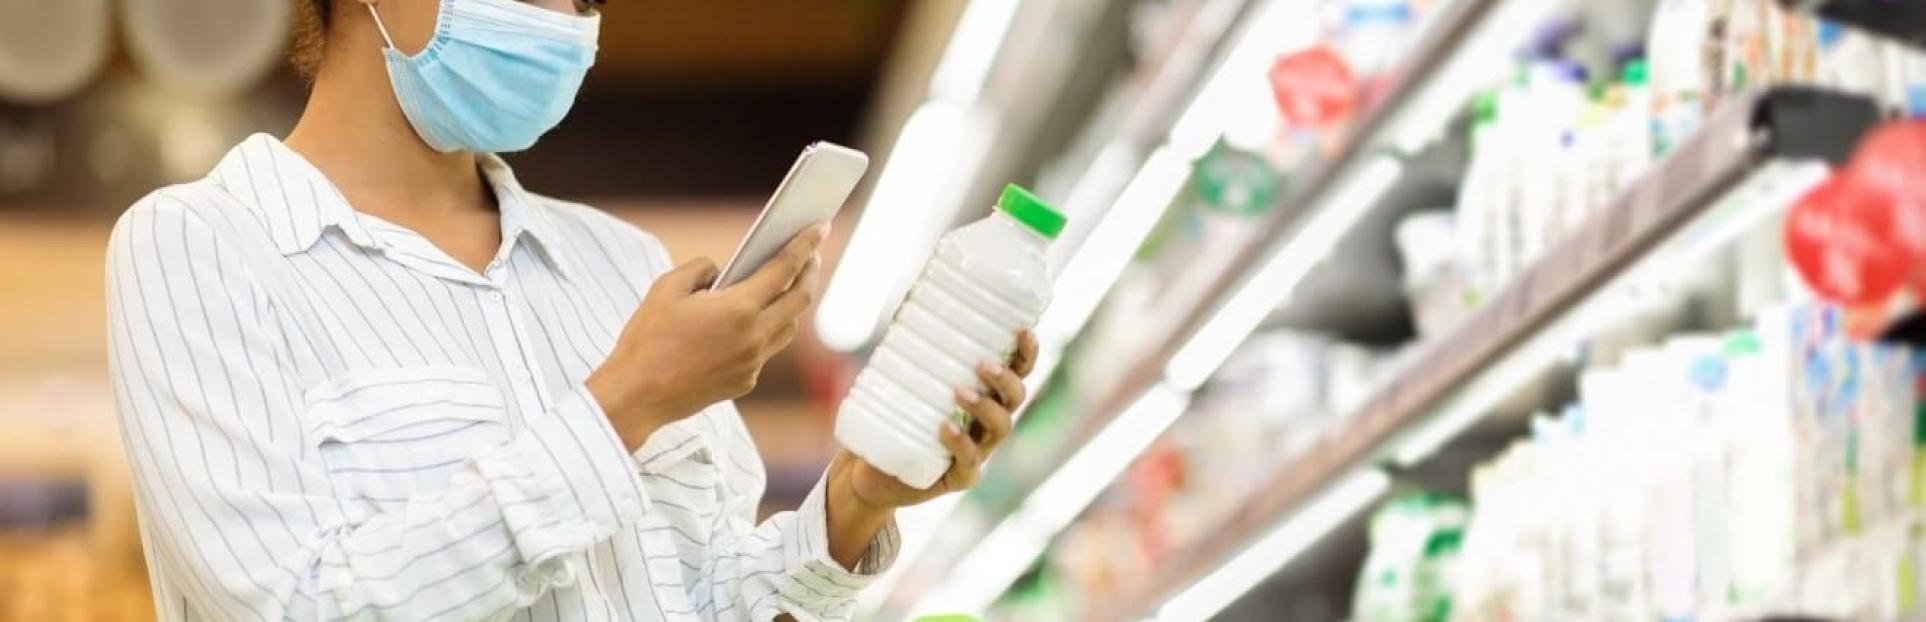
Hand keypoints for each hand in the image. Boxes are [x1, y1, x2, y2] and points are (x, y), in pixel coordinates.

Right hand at [587, 225, 825, 450]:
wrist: (637, 396)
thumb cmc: (648, 341)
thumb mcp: (666, 288)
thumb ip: (700, 269)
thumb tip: (721, 273)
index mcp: (738, 309)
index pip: (784, 270)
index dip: (805, 246)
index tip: (819, 228)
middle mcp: (754, 337)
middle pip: (799, 300)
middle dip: (809, 272)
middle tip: (810, 256)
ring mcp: (753, 362)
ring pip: (787, 327)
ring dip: (791, 304)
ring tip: (786, 286)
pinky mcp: (746, 381)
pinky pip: (766, 350)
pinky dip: (765, 331)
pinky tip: (752, 322)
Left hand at [830, 330, 1040, 511]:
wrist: (871, 470)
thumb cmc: (893, 416)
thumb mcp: (902, 378)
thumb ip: (911, 345)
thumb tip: (910, 298)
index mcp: (986, 395)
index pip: (1017, 372)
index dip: (1027, 354)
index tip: (1022, 331)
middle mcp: (988, 423)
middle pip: (1016, 399)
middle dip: (1006, 380)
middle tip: (984, 364)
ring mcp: (978, 452)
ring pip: (1000, 428)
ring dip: (985, 406)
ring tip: (960, 391)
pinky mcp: (959, 477)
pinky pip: (969, 461)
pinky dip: (960, 442)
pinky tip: (945, 427)